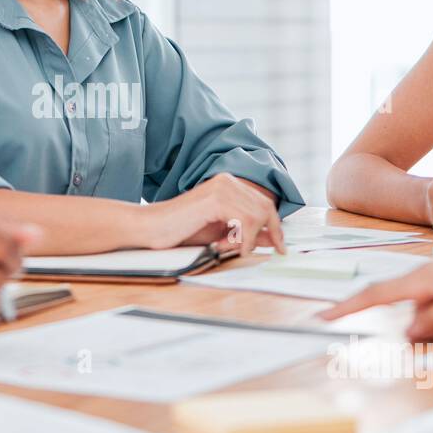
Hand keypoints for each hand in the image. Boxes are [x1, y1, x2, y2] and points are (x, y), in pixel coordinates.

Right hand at [144, 174, 284, 257]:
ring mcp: (222, 187)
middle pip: (266, 208)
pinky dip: (242, 239)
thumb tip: (274, 239)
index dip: (276, 227)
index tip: (280, 247)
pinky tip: (224, 246)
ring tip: (227, 248)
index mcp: (229, 184)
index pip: (265, 203)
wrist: (151, 228)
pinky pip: (245, 221)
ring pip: (258, 215)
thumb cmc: (180, 231)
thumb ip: (248, 233)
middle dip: (267, 234)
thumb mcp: (222, 234)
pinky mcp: (215, 199)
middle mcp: (228, 181)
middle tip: (254, 251)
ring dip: (249, 239)